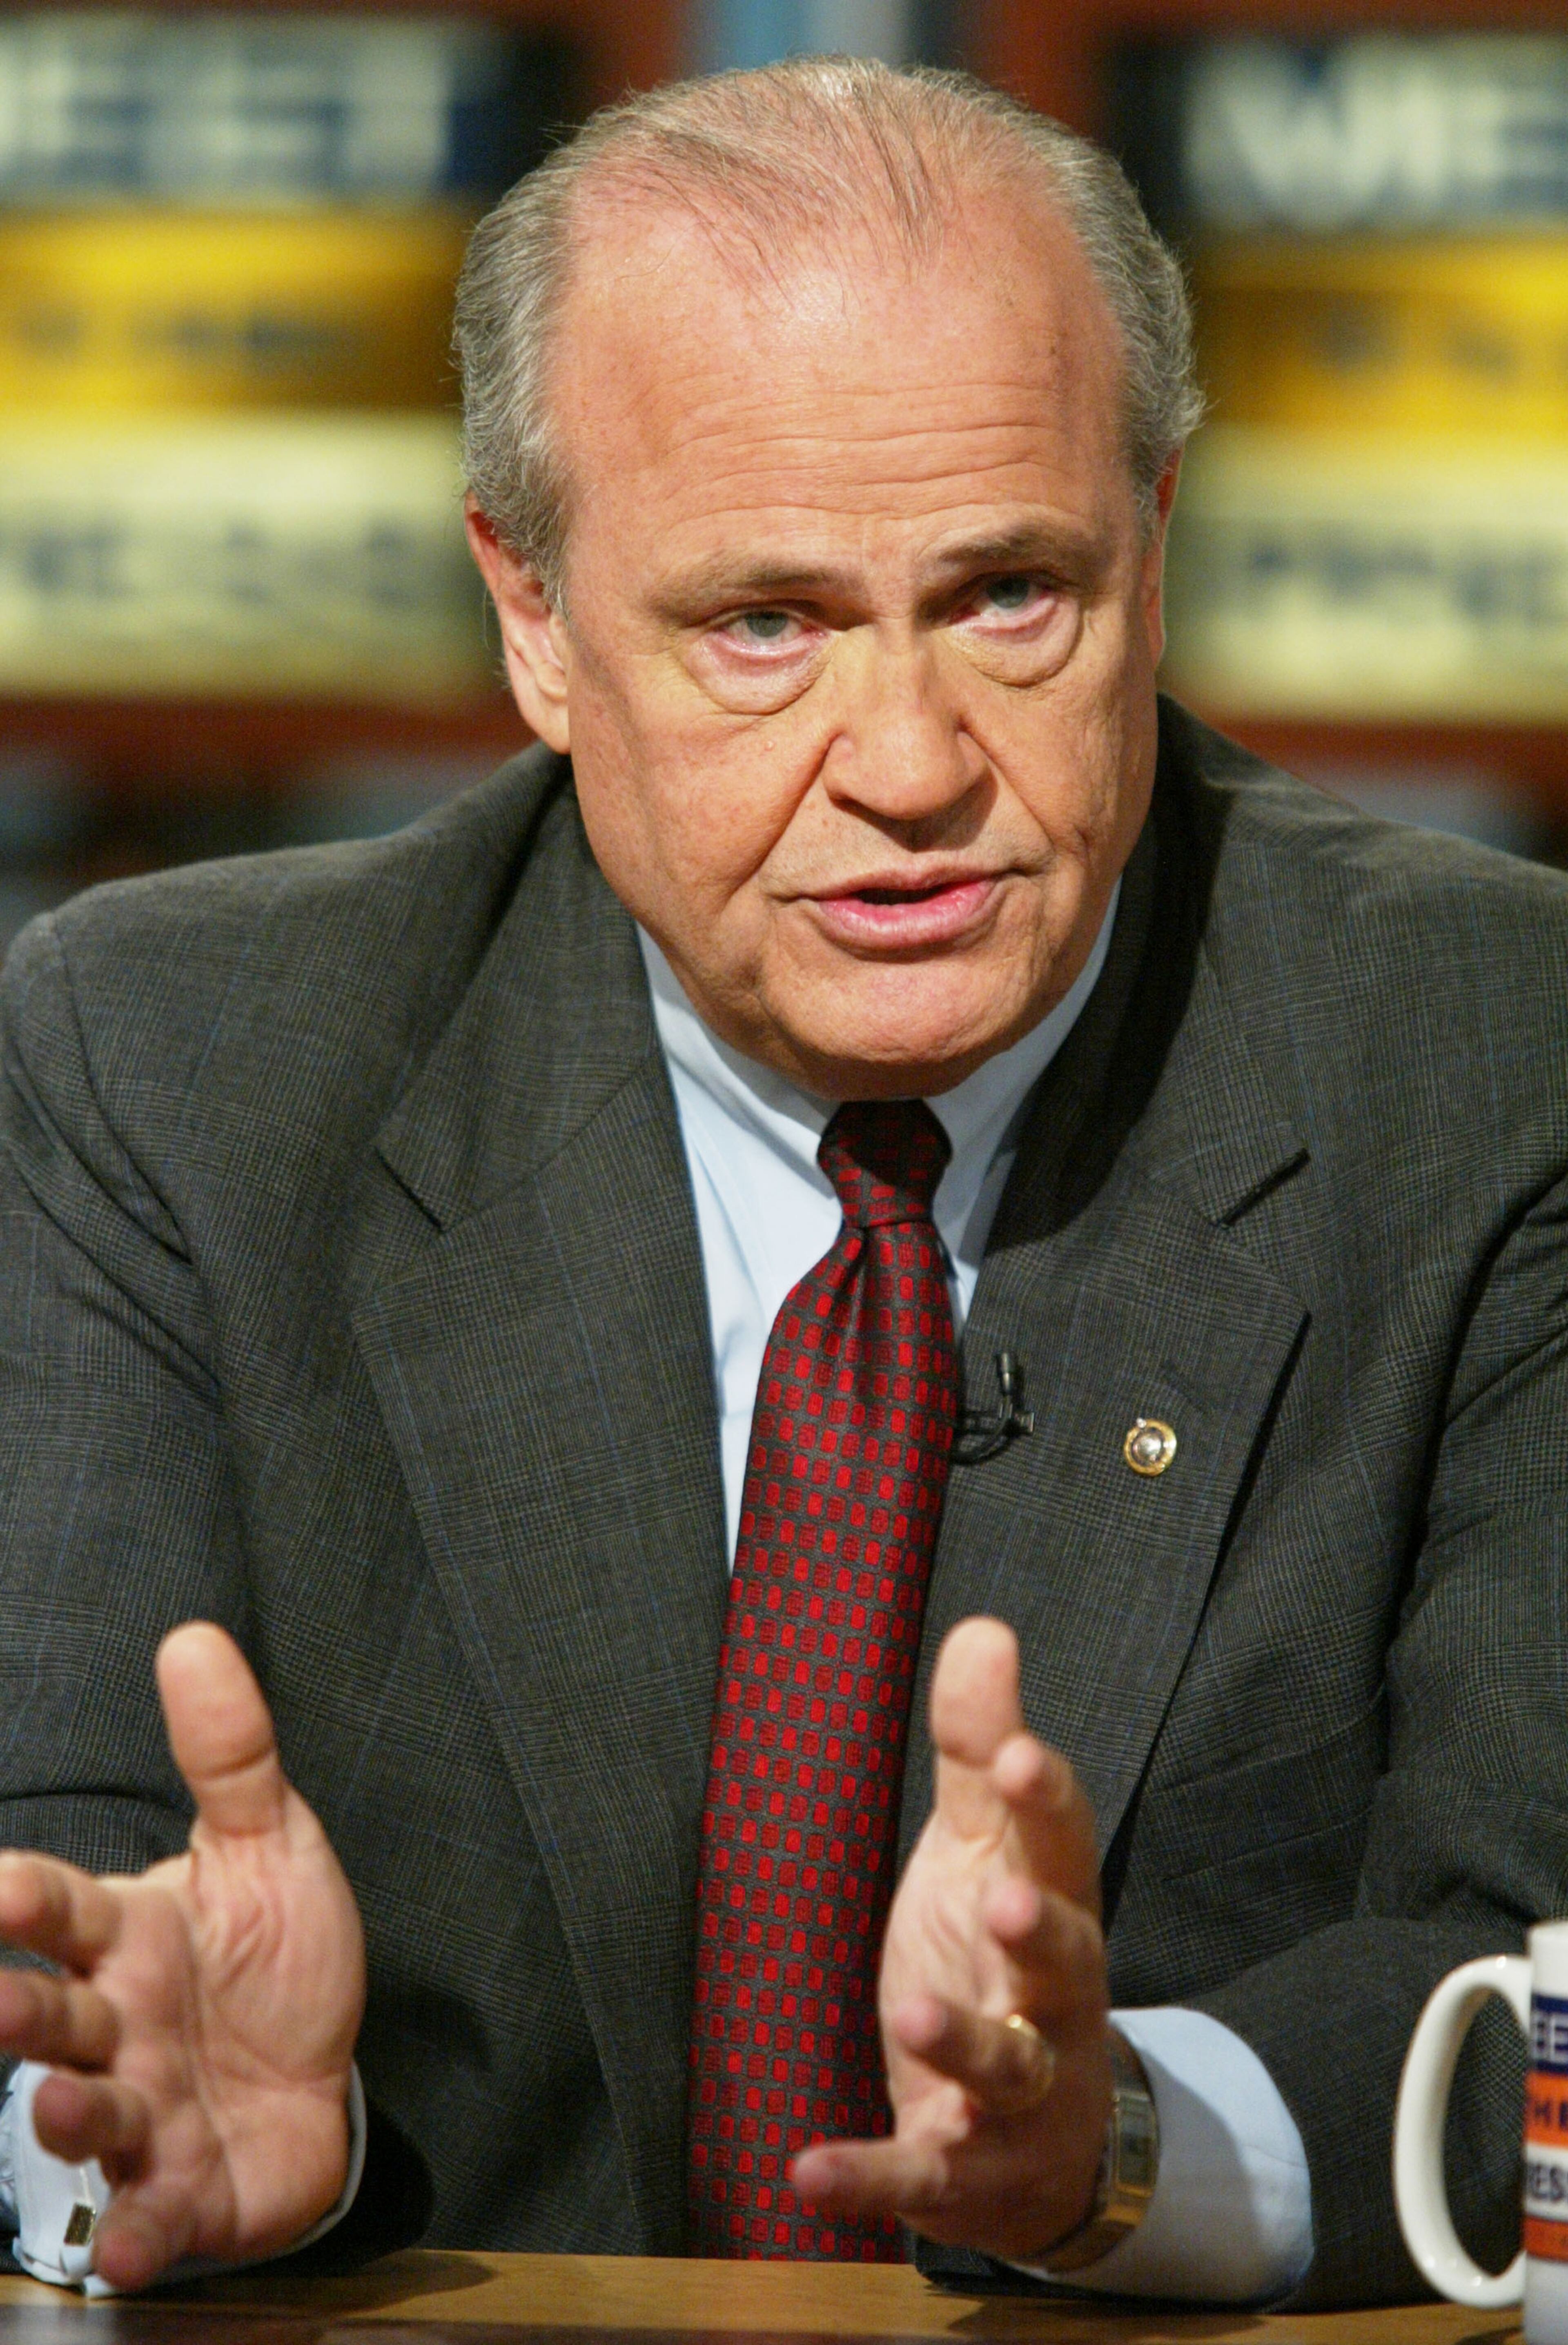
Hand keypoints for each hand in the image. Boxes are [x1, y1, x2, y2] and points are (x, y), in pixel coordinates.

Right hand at [0, 1622, 364, 2289]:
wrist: (323, 2071)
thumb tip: (196, 1637)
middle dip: (18, 2011)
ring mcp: (145, 2113)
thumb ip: (231, 1752)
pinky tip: (126, 2248)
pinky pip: (151, 2217)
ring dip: (66, 2116)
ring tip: (60, 2104)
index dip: (20, 1900)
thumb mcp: (270, 1842)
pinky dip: (136, 2234)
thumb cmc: (276, 1957)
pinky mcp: (186, 2190)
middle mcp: (118, 2027)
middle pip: (55, 2015)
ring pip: (88, 2116)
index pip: (59, 1910)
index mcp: (129, 1938)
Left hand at [791, 1616, 1111, 2261]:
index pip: (1063, 1846)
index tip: (1016, 1754)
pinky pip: (919, 2176)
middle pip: (1064, 1960)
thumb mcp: (986, 1851)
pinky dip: (867, 2179)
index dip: (1043, 1799)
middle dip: (1040, 1930)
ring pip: (1003, 2071)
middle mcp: (1051, 2003)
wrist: (1051, 2144)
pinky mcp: (964, 2171)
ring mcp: (1016, 2095)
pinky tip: (805, 2171)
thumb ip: (980, 1748)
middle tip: (1004, 1897)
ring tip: (909, 2015)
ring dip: (960, 2044)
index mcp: (1050, 1908)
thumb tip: (983, 1627)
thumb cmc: (1002, 1961)